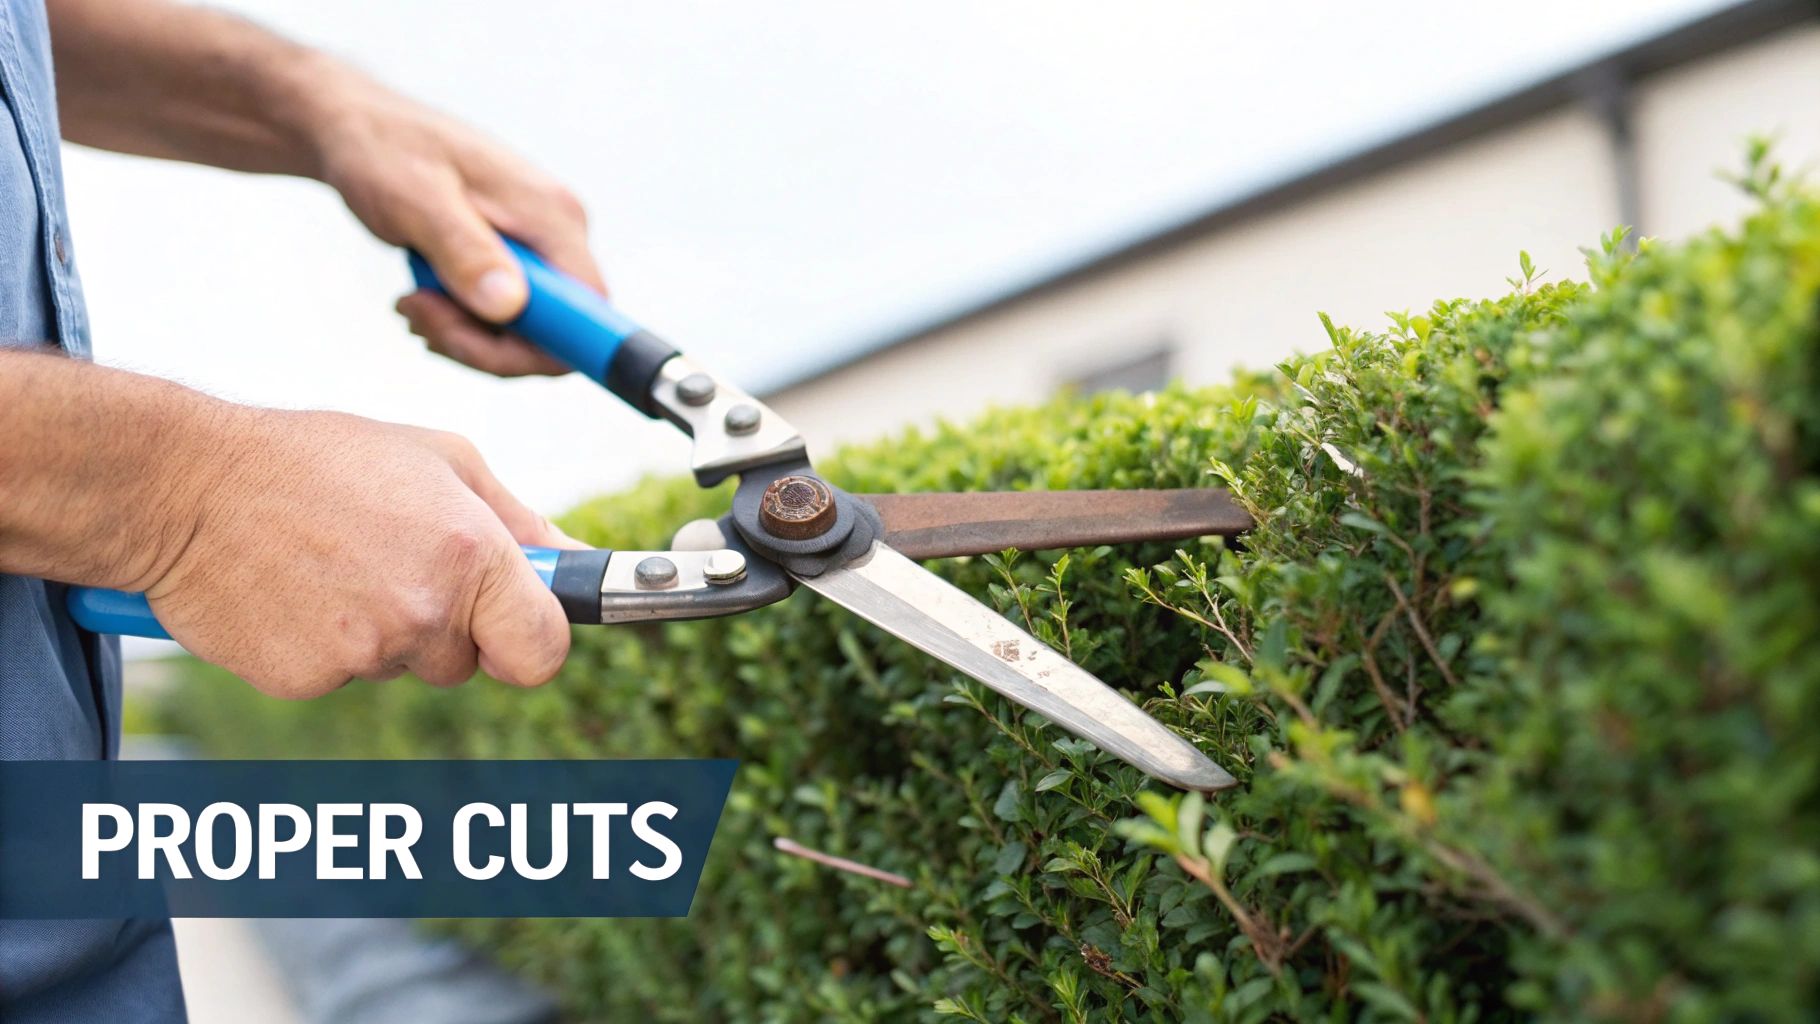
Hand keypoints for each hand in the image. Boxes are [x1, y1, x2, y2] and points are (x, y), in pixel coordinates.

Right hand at [145, 408, 578, 697]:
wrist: (188, 483)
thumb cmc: (321, 459)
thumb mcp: (439, 459)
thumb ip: (517, 520)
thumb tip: (576, 561)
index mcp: (471, 556)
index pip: (544, 650)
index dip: (533, 640)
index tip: (517, 627)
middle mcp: (425, 612)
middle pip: (469, 662)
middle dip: (446, 624)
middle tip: (392, 560)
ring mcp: (362, 653)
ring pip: (404, 667)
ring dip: (383, 632)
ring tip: (335, 563)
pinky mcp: (304, 680)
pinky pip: (341, 678)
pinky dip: (323, 646)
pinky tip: (295, 591)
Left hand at [315, 87, 603, 376]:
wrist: (356, 127)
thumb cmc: (382, 152)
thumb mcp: (416, 202)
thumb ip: (465, 253)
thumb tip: (510, 308)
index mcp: (552, 215)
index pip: (589, 311)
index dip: (548, 346)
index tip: (476, 342)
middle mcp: (558, 232)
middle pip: (557, 332)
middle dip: (485, 344)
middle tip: (419, 315)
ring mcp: (538, 245)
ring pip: (527, 331)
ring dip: (465, 335)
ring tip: (412, 303)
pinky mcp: (515, 256)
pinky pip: (507, 316)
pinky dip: (463, 322)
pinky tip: (423, 299)